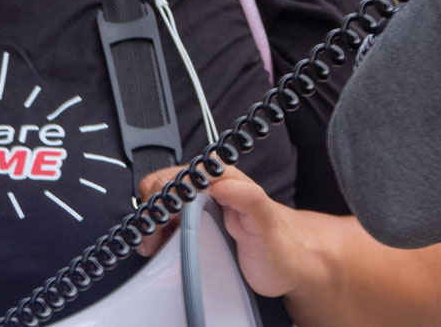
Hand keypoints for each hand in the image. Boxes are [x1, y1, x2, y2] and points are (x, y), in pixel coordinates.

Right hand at [136, 165, 316, 297]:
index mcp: (223, 178)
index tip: (163, 225)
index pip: (177, 177)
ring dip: (151, 224)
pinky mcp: (198, 223)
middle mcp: (210, 187)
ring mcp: (202, 205)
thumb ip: (248, 197)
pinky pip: (166, 220)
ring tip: (155, 245)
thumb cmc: (281, 243)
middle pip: (161, 189)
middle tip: (155, 241)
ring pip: (160, 204)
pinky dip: (156, 232)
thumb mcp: (265, 220)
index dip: (163, 200)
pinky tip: (160, 246)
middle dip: (152, 214)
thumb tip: (220, 185)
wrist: (289, 263)